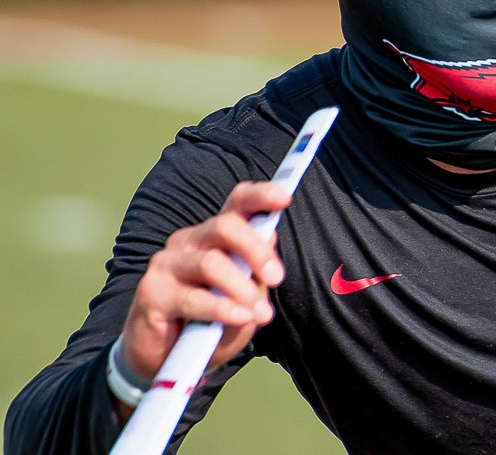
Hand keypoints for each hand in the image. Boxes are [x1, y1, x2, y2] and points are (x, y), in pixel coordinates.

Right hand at [116, 183, 288, 409]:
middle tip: (277, 278)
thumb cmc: (208, 325)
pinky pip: (193, 297)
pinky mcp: (151, 292)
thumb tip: (270, 237)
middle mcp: (188, 242)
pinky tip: (241, 317)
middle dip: (257, 250)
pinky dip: (222, 308)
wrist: (164, 360)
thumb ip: (256, 272)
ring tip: (261, 314)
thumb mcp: (244, 300)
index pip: (236, 204)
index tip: (284, 198)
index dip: (260, 196)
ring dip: (242, 289)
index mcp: (214, 238)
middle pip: (225, 226)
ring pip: (211, 262)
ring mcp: (167, 264)